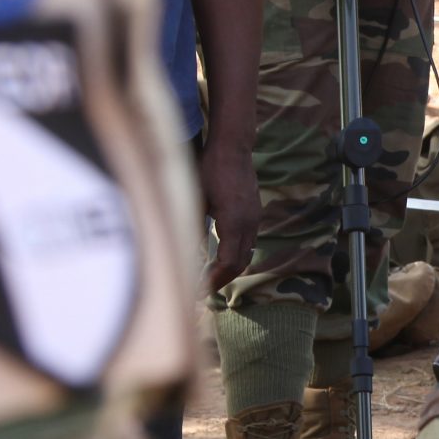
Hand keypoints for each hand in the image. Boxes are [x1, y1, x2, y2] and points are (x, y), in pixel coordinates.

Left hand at [197, 134, 259, 294]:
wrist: (233, 146)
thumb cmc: (209, 168)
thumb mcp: (194, 198)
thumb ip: (191, 227)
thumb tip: (184, 254)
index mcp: (234, 223)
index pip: (228, 264)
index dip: (213, 282)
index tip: (197, 292)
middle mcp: (249, 224)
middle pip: (240, 263)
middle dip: (221, 280)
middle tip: (201, 291)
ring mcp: (255, 217)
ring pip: (246, 253)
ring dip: (229, 268)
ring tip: (208, 277)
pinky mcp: (254, 212)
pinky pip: (248, 241)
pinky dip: (234, 254)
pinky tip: (218, 255)